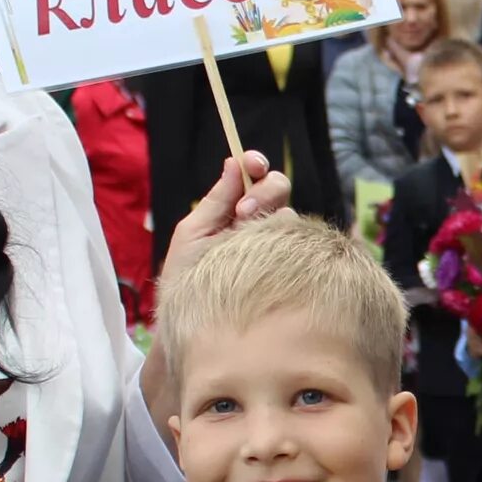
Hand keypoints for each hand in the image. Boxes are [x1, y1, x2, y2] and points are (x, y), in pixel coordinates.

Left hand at [158, 149, 291, 295]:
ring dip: (270, 219)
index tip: (252, 164)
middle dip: (264, 192)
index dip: (256, 164)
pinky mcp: (286, 266)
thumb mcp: (193, 233)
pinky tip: (264, 257)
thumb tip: (231, 162)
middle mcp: (258, 222)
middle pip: (279, 188)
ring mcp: (274, 244)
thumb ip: (215, 201)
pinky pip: (295, 244)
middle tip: (242, 212)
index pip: (254, 176)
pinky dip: (283, 242)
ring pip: (289, 215)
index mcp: (233, 209)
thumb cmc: (186, 277)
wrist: (192, 320)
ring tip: (245, 243)